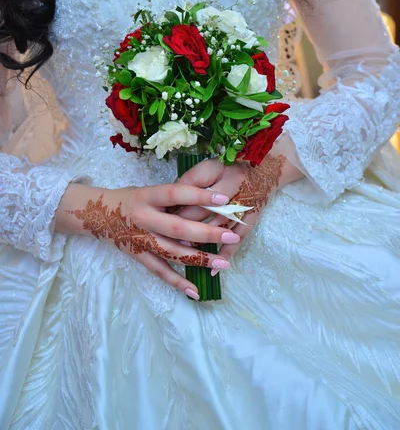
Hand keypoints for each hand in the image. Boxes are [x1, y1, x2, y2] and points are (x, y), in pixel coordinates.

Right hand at [56, 182, 239, 299]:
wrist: (95, 214)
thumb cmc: (130, 198)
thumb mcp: (148, 190)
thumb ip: (172, 197)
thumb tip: (208, 201)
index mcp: (147, 196)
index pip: (175, 194)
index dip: (199, 195)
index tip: (223, 197)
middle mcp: (143, 218)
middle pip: (178, 228)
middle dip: (208, 233)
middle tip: (233, 235)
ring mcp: (140, 239)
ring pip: (172, 253)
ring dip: (200, 259)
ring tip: (223, 263)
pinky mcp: (137, 256)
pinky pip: (159, 271)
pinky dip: (177, 282)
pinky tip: (195, 290)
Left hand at [177, 154, 287, 262]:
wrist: (265, 168)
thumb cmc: (230, 167)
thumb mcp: (209, 166)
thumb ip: (190, 180)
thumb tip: (170, 202)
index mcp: (218, 170)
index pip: (193, 186)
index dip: (176, 202)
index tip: (161, 214)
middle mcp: (233, 185)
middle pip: (205, 208)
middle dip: (185, 223)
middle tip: (167, 235)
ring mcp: (244, 203)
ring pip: (221, 226)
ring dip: (202, 240)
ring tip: (183, 249)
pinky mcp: (252, 217)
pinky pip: (239, 238)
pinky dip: (226, 253)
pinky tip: (214, 268)